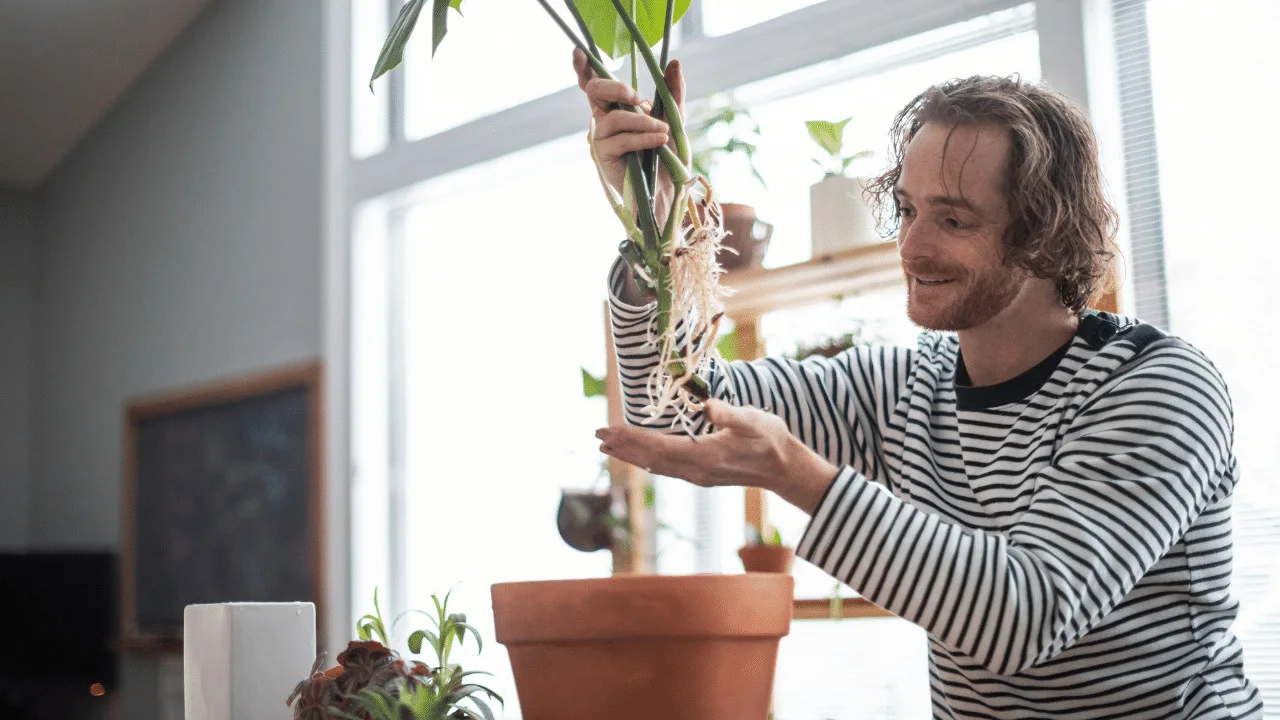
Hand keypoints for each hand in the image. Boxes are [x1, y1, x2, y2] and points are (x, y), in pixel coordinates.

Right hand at [573, 47, 685, 218]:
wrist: (667, 194)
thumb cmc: (667, 159)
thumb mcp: (674, 121)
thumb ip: (672, 94)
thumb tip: (673, 63)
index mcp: (616, 108)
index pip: (594, 85)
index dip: (583, 68)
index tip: (579, 53)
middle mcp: (603, 120)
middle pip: (594, 92)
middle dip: (618, 89)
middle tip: (640, 99)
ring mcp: (600, 139)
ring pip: (613, 118)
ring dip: (642, 121)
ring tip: (663, 130)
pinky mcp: (603, 158)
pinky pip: (619, 140)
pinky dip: (642, 137)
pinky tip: (659, 139)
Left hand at [595, 399, 838, 514]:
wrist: (786, 469)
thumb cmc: (771, 440)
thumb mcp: (754, 420)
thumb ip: (730, 414)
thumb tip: (707, 406)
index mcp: (704, 456)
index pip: (658, 446)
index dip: (631, 437)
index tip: (609, 429)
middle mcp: (696, 470)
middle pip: (650, 459)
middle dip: (623, 446)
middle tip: (596, 435)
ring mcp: (698, 475)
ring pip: (655, 466)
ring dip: (631, 455)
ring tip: (608, 446)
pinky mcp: (702, 475)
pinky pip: (666, 468)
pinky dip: (646, 460)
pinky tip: (639, 457)